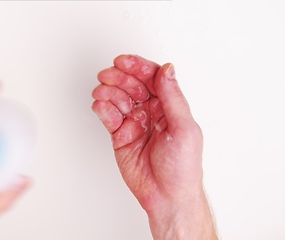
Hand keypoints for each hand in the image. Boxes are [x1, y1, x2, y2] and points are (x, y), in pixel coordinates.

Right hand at [92, 55, 216, 238]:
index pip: (151, 78)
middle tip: (108, 75)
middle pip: (132, 85)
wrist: (167, 196)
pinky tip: (100, 105)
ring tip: (102, 92)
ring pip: (118, 98)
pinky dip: (102, 108)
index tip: (123, 61)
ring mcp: (134, 122)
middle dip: (119, 77)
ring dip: (108, 91)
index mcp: (169, 106)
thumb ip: (173, 97)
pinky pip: (108, 116)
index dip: (137, 67)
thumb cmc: (182, 166)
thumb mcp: (183, 127)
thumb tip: (167, 69)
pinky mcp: (120, 135)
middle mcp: (151, 111)